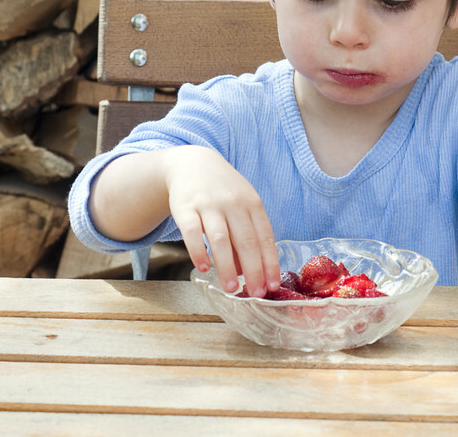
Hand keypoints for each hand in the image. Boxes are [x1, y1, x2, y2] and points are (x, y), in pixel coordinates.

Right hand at [164, 146, 279, 297]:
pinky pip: (191, 233)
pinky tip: (204, 268)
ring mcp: (208, 204)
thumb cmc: (222, 190)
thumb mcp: (241, 205)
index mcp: (252, 203)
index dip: (270, 263)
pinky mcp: (185, 207)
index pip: (265, 237)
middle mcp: (233, 203)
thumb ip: (246, 235)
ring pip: (220, 240)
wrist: (191, 163)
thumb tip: (246, 272)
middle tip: (255, 294)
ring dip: (227, 267)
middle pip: (246, 241)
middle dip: (253, 271)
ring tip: (232, 289)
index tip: (272, 286)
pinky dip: (198, 252)